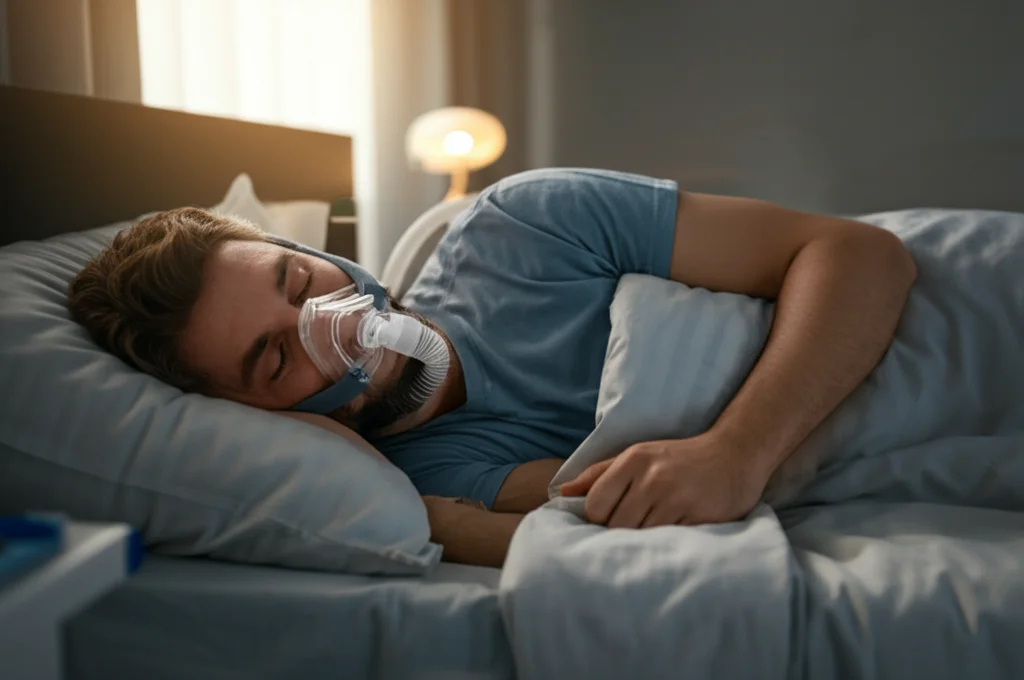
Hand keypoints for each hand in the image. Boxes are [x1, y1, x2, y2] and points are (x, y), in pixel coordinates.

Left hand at [558, 434, 763, 528]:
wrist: (736, 454)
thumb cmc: (678, 458)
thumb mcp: (637, 455)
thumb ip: (599, 474)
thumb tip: (562, 492)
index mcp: (633, 459)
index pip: (595, 505)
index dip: (597, 520)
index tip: (608, 522)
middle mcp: (652, 477)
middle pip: (616, 526)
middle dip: (619, 535)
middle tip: (630, 534)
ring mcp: (676, 497)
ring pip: (641, 537)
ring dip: (642, 543)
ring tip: (649, 539)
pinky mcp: (699, 516)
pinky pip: (668, 541)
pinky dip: (665, 545)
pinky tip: (670, 540)